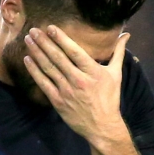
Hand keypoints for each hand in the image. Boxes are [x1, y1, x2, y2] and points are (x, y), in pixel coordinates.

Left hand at [23, 25, 130, 146]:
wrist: (102, 126)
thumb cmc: (109, 98)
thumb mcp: (116, 74)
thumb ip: (118, 52)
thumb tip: (125, 35)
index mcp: (93, 72)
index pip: (74, 52)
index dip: (61, 39)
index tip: (50, 27)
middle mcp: (79, 80)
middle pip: (58, 58)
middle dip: (44, 42)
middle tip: (33, 30)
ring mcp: (67, 91)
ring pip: (48, 68)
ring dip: (37, 53)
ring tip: (28, 40)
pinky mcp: (58, 101)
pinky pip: (43, 83)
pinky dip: (34, 71)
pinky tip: (28, 60)